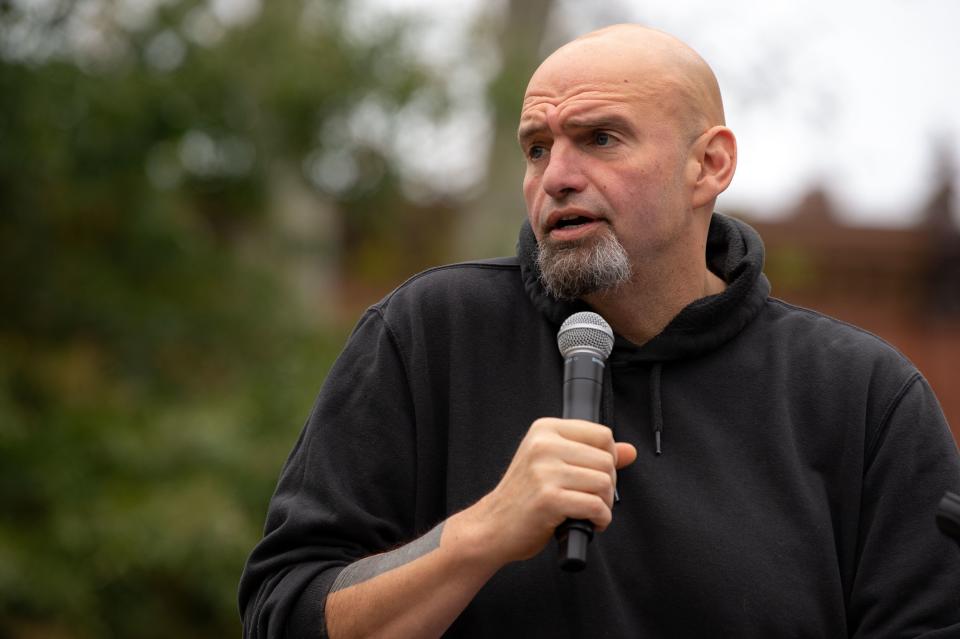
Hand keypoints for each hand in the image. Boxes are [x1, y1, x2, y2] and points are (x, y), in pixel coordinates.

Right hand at [452, 418, 636, 567]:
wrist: (493, 526)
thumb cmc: (523, 496)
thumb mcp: (553, 464)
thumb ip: (592, 454)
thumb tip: (630, 451)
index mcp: (545, 430)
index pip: (602, 434)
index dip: (608, 458)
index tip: (594, 474)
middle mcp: (544, 445)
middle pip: (607, 460)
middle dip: (607, 485)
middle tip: (589, 498)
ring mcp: (545, 471)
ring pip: (604, 483)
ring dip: (604, 504)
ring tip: (587, 510)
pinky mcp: (549, 498)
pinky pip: (595, 506)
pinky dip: (600, 519)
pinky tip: (588, 522)